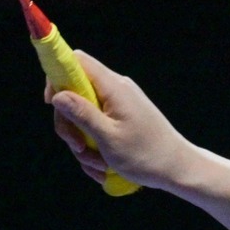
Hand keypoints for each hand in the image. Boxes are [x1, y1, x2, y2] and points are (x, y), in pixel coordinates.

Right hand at [44, 51, 193, 189]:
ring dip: (83, 144)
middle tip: (79, 147)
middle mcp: (116, 90)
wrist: (177, 168)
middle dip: (70, 125)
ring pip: (83, 117)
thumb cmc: (146, 154)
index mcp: (114, 87)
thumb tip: (57, 94)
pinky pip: (96, 129)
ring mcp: (119, 105)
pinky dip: (95, 149)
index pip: (77, 61)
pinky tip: (104, 167)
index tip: (51, 103)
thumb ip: (81, 113)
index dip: (57, 76)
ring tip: (99, 164)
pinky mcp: (121, 119)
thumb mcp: (107, 137)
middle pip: (74, 94)